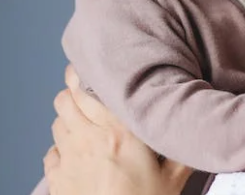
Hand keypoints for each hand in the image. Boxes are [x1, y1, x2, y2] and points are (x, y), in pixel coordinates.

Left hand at [44, 65, 191, 194]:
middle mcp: (89, 139)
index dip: (84, 73)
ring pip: (57, 120)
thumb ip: (180, 148)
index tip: (90, 66)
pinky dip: (60, 147)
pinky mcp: (57, 179)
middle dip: (74, 90)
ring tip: (83, 120)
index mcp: (119, 132)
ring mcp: (69, 159)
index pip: (89, 88)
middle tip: (86, 90)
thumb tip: (194, 123)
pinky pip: (51, 151)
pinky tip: (75, 153)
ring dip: (68, 117)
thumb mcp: (173, 178)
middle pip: (66, 98)